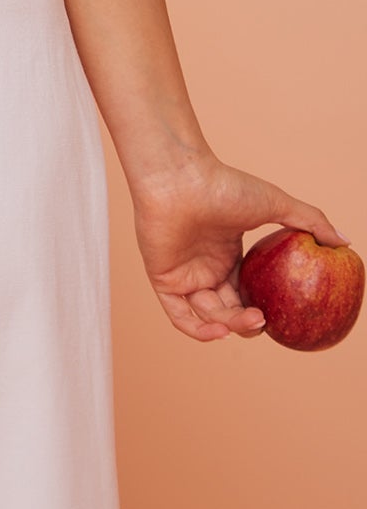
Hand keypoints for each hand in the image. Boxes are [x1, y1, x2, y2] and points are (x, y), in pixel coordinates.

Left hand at [130, 150, 347, 342]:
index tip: (283, 315)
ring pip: (209, 314)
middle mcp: (205, 266)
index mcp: (227, 253)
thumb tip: (345, 241)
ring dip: (232, 324)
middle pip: (230, 307)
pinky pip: (179, 316)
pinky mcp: (163, 279)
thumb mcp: (275, 203)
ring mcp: (184, 273)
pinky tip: (221, 330)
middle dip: (249, 321)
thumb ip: (310, 221)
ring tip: (253, 320)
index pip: (247, 291)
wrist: (180, 177)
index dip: (264, 307)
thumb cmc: (224, 185)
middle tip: (266, 321)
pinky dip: (199, 331)